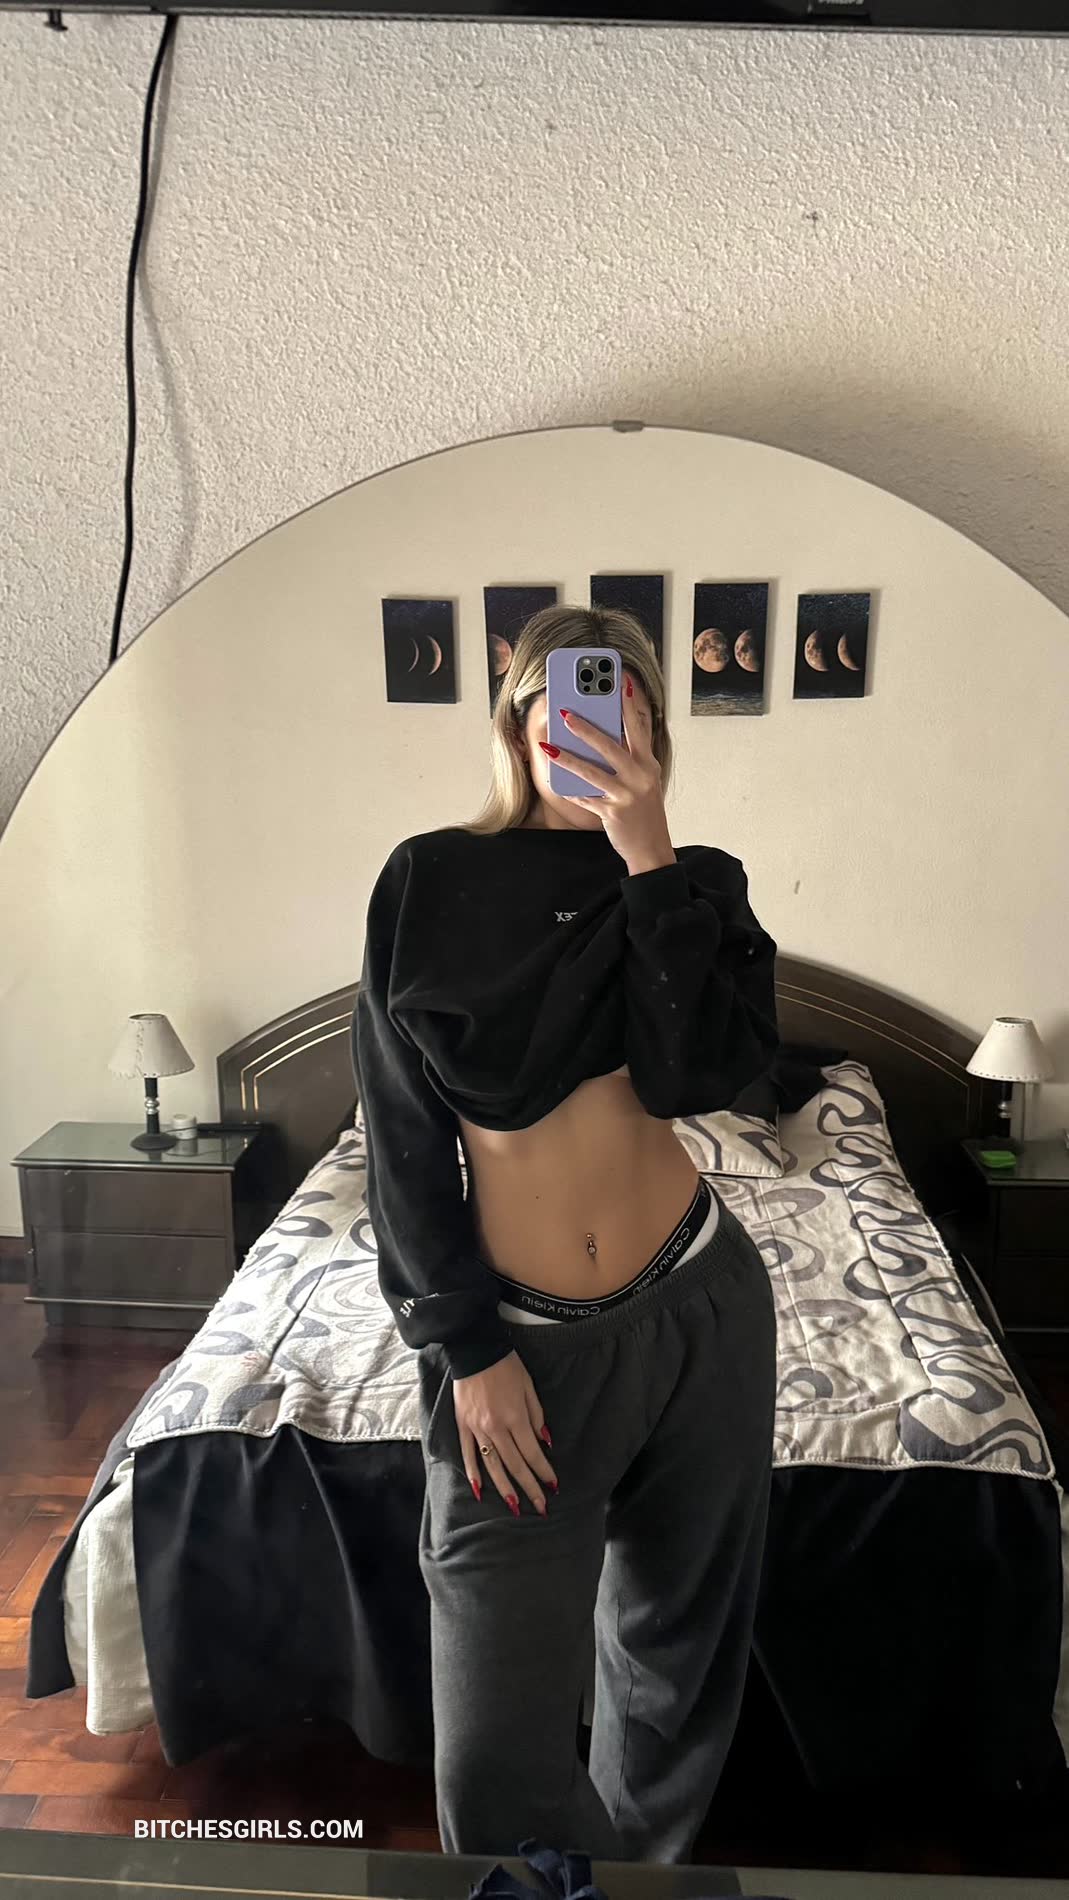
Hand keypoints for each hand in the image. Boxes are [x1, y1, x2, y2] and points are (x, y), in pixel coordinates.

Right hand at [452, 1350, 557, 1516]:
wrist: (474, 1350)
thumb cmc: (506, 1365)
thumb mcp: (529, 1386)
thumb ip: (537, 1416)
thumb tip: (545, 1443)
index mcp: (515, 1417)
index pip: (532, 1453)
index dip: (543, 1472)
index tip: (553, 1486)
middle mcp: (496, 1428)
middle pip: (515, 1465)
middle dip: (529, 1488)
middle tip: (540, 1508)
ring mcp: (477, 1428)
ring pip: (492, 1465)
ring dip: (505, 1488)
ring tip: (514, 1507)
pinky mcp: (462, 1425)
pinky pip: (468, 1453)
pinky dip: (473, 1473)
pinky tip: (479, 1490)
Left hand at [550, 673, 675, 875]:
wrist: (652, 848)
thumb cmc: (644, 809)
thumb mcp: (644, 779)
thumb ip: (629, 757)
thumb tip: (600, 733)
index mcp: (648, 763)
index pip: (638, 727)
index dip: (628, 704)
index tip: (618, 681)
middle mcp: (640, 776)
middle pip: (610, 747)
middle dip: (585, 728)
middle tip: (564, 712)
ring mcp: (626, 796)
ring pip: (592, 772)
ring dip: (567, 758)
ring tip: (548, 747)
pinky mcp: (613, 813)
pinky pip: (585, 798)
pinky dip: (569, 789)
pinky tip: (554, 779)